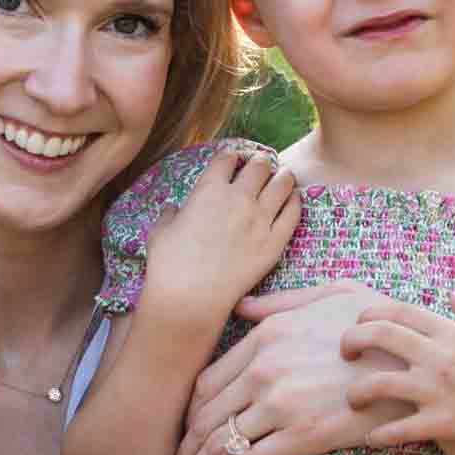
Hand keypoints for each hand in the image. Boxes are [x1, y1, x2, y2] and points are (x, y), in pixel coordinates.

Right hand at [140, 149, 297, 327]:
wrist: (190, 298)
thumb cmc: (169, 265)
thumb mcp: (159, 231)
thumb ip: (169, 214)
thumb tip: (173, 209)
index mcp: (209, 190)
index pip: (227, 157)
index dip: (231, 156)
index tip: (232, 161)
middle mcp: (238, 198)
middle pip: (260, 164)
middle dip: (260, 162)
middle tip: (260, 167)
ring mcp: (260, 220)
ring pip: (283, 183)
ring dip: (283, 176)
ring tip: (283, 178)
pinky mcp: (274, 243)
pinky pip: (293, 214)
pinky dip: (294, 202)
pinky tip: (293, 200)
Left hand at [169, 281, 413, 454]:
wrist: (424, 362)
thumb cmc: (382, 325)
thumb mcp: (333, 294)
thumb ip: (281, 302)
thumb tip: (241, 308)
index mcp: (266, 336)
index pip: (208, 380)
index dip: (190, 410)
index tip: (183, 429)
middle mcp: (265, 368)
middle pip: (206, 413)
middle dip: (184, 444)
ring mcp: (282, 402)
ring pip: (220, 440)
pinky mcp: (303, 435)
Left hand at [342, 292, 454, 453]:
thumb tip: (450, 297)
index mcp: (452, 332)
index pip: (398, 311)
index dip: (368, 314)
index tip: (358, 325)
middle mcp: (440, 357)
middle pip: (379, 336)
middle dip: (351, 341)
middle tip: (344, 353)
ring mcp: (440, 391)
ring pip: (379, 384)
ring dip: (356, 392)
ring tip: (352, 401)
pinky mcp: (445, 423)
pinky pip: (400, 429)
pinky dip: (380, 436)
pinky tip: (372, 439)